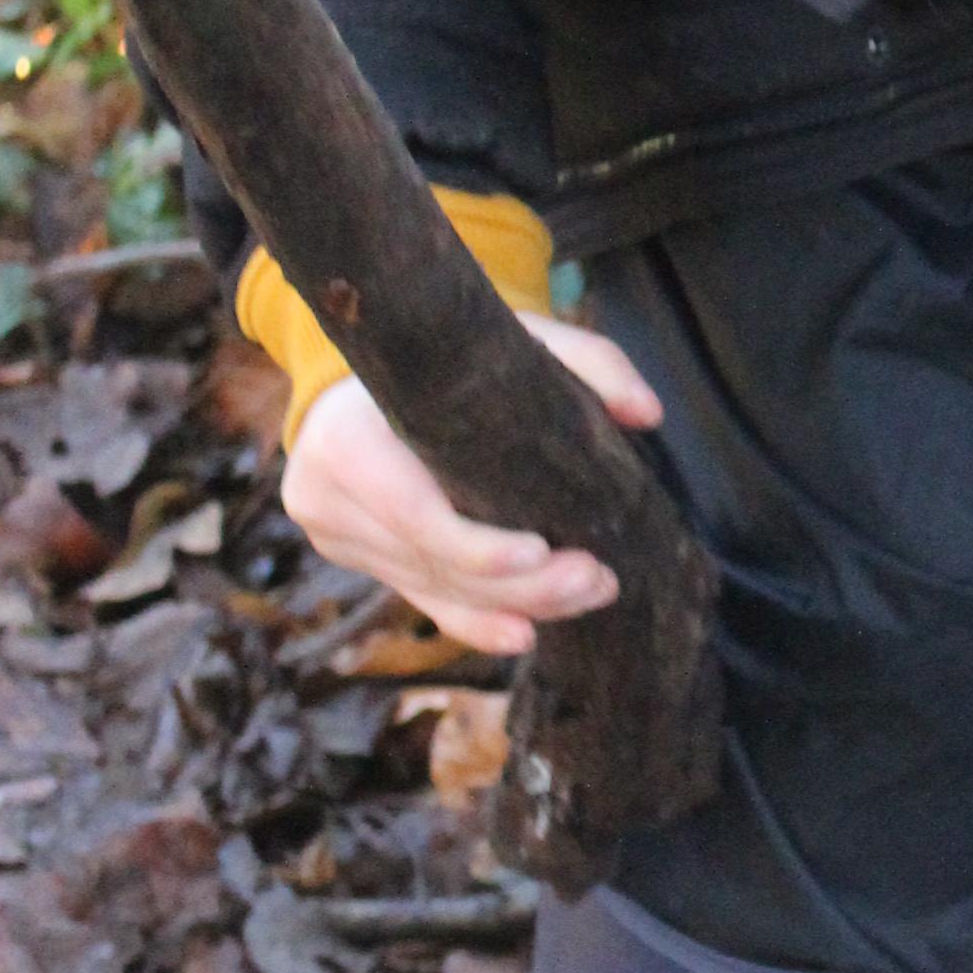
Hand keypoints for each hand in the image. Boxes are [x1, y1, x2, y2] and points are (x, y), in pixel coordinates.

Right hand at [281, 314, 663, 659]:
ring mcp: (335, 535)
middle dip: (519, 585)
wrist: (358, 374)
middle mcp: (324, 495)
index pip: (414, 515)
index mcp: (343, 437)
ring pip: (433, 590)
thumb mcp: (510, 339)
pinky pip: (421, 599)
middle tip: (596, 580)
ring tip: (585, 594)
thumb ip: (587, 361)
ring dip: (513, 604)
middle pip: (433, 562)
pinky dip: (475, 621)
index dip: (478, 548)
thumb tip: (648, 413)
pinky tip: (524, 634)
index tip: (543, 553)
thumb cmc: (440, 357)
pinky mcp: (354, 558)